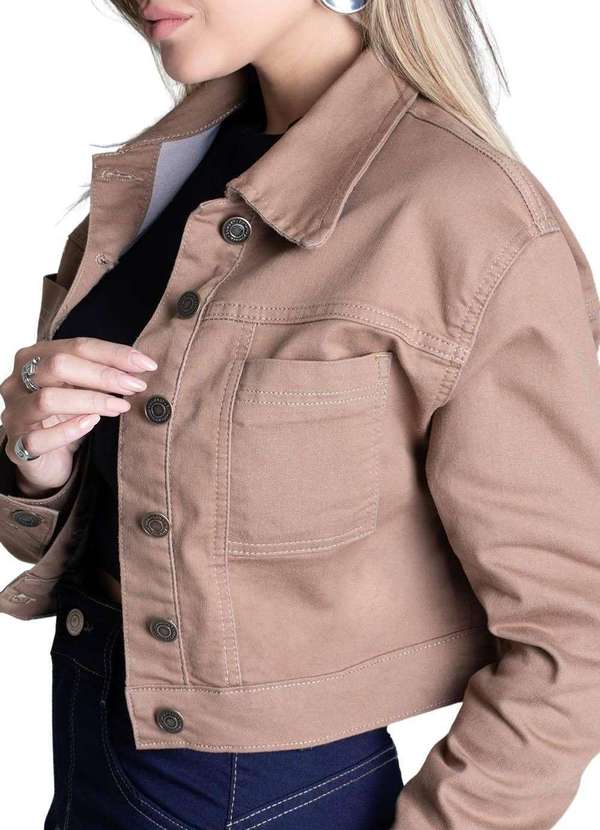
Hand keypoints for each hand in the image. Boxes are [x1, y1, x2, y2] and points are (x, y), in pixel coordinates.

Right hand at [0, 337, 157, 497]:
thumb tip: (141, 367)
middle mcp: (18, 381)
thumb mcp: (84, 389)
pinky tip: (91, 424)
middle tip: (136, 386)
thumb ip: (102, 375)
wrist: (46, 460)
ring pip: (47, 399)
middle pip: (59, 366)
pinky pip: (38, 438)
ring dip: (91, 400)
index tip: (147, 364)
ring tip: (120, 406)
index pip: (77, 346)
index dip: (114, 354)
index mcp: (34, 358)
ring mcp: (14, 413)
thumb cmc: (66, 416)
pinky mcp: (16, 445)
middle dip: (104, 375)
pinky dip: (68, 430)